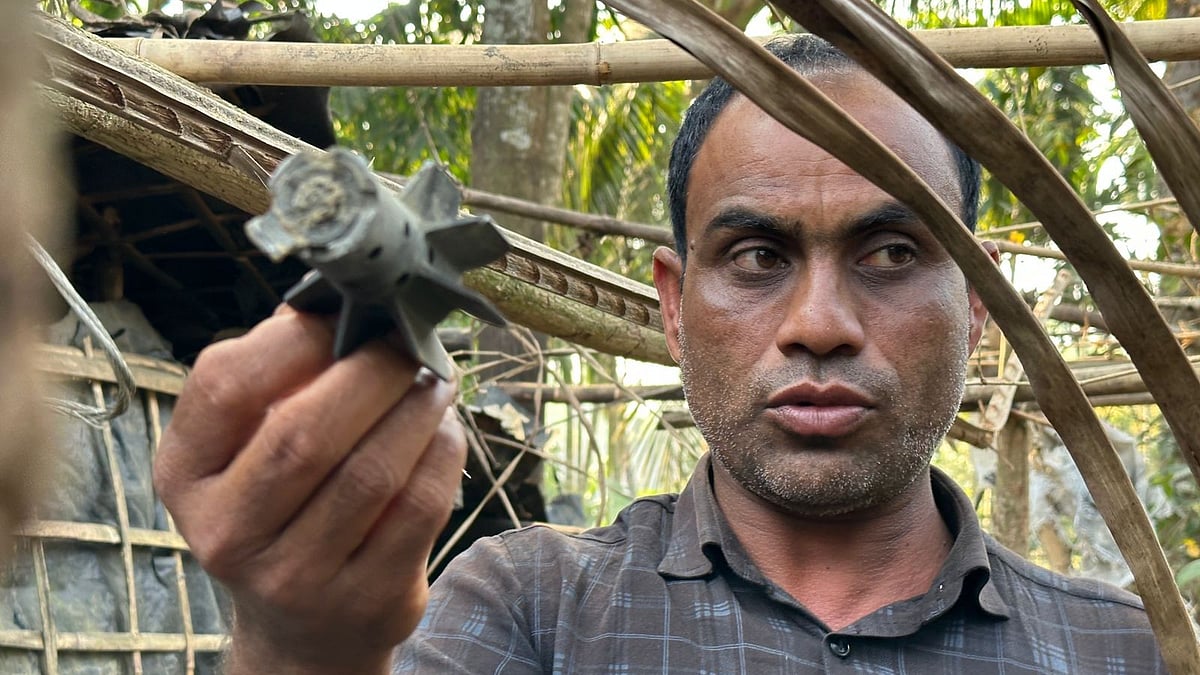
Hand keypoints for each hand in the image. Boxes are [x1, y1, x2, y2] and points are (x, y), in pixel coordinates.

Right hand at [154, 308, 465, 674]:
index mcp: (185, 474)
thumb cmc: (280, 508)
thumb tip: (334, 301)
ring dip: (417, 409)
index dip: (295, 339)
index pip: (224, 387)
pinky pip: (418, 507)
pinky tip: (445, 429)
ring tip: (436, 379)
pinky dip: (443, 454)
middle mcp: (227, 531)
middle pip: (306, 433)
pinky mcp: (364, 599)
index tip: (346, 315)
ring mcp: (295, 576)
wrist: (303, 627)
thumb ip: (277, 376)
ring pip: (371, 471)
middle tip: (408, 343)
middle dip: (372, 371)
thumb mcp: (247, 448)